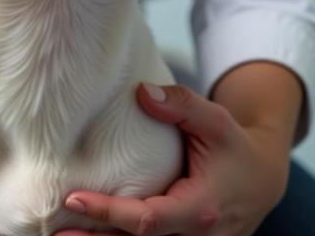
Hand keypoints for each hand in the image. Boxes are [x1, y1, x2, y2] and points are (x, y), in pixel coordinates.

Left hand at [56, 84, 288, 235]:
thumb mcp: (216, 119)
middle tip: (52, 231)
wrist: (262, 180)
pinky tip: (91, 235)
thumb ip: (181, 104)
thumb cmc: (234, 146)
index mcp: (201, 210)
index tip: (74, 198)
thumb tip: (141, 92)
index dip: (110, 213)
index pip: (148, 220)